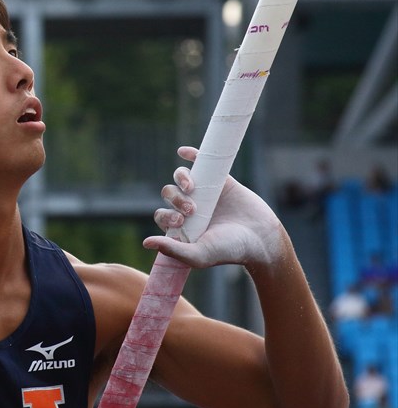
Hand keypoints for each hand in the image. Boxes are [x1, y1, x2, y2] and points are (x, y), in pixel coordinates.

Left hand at [142, 146, 286, 269]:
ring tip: (192, 188)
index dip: (165, 215)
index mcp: (183, 226)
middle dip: (175, 199)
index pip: (162, 214)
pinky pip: (201, 163)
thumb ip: (172, 249)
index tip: (180, 221)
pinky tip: (183, 152)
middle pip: (170, 194)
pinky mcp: (220, 180)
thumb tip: (145, 242)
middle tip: (192, 210)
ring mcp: (205, 193)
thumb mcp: (198, 255)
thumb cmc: (229, 251)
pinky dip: (191, 155)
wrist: (261, 239)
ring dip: (181, 179)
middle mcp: (191, 208)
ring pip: (181, 178)